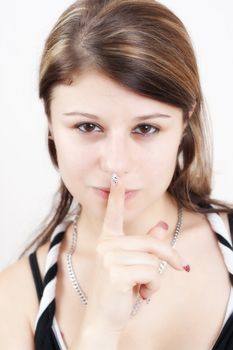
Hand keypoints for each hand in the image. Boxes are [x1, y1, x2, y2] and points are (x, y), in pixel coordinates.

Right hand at [82, 175, 184, 332]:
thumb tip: (161, 225)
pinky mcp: (116, 273)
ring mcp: (109, 258)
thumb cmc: (118, 292)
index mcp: (108, 242)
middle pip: (151, 243)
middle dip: (170, 257)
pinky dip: (154, 286)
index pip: (113, 215)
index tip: (118, 178)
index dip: (117, 197)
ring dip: (156, 278)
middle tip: (182, 267)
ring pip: (153, 260)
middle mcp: (106, 246)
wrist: (103, 319)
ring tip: (142, 288)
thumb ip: (147, 245)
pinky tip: (140, 295)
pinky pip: (151, 273)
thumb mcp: (134, 266)